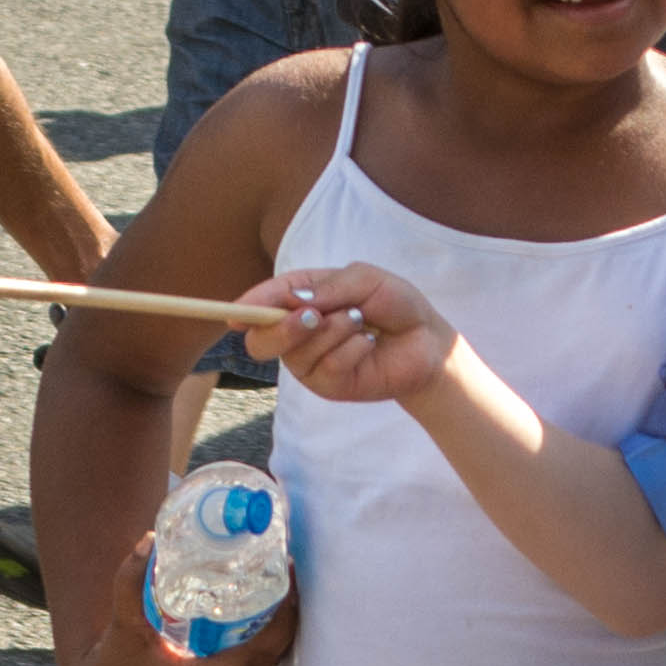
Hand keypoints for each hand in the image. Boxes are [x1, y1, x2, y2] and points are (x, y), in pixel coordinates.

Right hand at [68, 534, 294, 665]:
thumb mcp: (123, 623)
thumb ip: (131, 580)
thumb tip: (150, 538)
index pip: (263, 650)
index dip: (284, 616)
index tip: (288, 578)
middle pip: (273, 656)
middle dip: (286, 617)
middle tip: (285, 575)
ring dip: (278, 633)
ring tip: (278, 591)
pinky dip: (265, 650)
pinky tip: (264, 620)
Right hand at [240, 262, 461, 405]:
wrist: (427, 341)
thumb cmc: (395, 304)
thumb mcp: (366, 280)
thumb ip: (331, 287)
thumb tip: (293, 300)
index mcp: (301, 298)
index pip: (264, 302)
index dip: (249, 306)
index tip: (238, 312)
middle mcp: (298, 332)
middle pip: (261, 341)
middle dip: (284, 326)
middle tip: (315, 315)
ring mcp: (310, 362)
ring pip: (299, 353)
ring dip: (334, 331)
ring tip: (361, 322)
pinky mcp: (330, 385)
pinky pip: (328, 368)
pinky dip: (351, 350)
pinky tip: (369, 343)